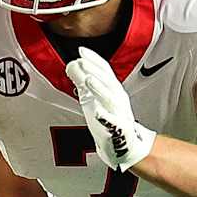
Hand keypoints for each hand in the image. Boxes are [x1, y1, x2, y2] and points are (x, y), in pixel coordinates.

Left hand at [67, 47, 154, 169]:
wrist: (125, 145)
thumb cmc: (108, 120)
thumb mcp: (94, 98)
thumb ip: (84, 82)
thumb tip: (71, 65)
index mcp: (113, 89)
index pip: (105, 70)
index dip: (94, 60)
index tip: (81, 51)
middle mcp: (118, 98)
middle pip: (107, 81)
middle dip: (95, 70)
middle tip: (82, 61)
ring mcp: (119, 113)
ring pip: (110, 98)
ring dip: (99, 88)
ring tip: (88, 80)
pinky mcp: (118, 129)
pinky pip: (112, 122)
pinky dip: (105, 116)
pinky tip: (97, 112)